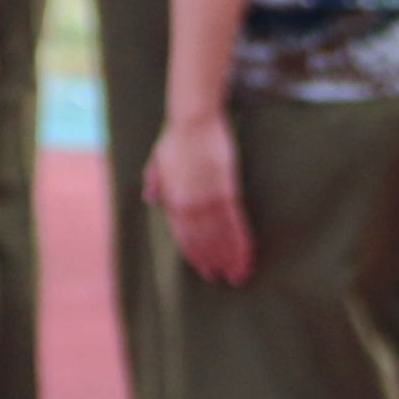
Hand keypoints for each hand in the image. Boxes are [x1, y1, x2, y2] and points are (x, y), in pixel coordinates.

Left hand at [147, 105, 254, 285]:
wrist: (194, 120)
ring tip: (239, 274)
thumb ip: (155, 182)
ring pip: (220, 236)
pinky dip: (241, 241)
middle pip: (203, 241)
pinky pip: (235, 222)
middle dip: (215, 261)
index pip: (184, 236)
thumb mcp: (158, 161)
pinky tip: (247, 254)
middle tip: (226, 279)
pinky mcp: (226, 190)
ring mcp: (207, 198)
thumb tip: (150, 199)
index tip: (206, 271)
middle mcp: (189, 204)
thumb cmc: (177, 138)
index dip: (196, 256)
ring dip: (230, 258)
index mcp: (173, 200)